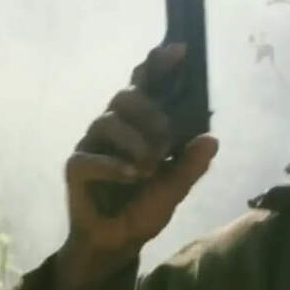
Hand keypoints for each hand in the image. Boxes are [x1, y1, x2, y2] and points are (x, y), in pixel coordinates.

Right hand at [57, 43, 217, 289]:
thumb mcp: (178, 186)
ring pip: (108, 121)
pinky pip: (89, 158)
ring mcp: (94, 144)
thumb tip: (212, 138)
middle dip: (151, 112)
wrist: (119, 240)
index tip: (179, 49)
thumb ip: (193, 164)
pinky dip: (114, 166)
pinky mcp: (76, 168)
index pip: (147, 84)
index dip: (159, 64)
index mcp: (141, 122)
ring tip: (151, 165)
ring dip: (136, 141)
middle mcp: (116, 125)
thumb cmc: (147, 204)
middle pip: (126, 96)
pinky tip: (132, 176)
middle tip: (168, 139)